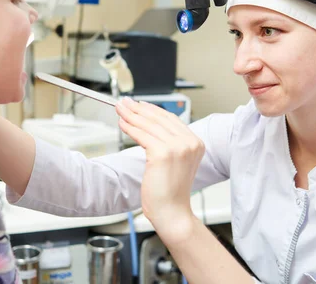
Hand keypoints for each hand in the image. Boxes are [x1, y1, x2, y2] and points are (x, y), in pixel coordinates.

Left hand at [116, 97, 204, 235]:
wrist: (172, 212)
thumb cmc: (170, 191)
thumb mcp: (175, 161)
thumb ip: (169, 143)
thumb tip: (149, 123)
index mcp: (196, 143)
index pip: (170, 118)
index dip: (152, 109)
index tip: (138, 104)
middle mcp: (189, 142)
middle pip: (159, 118)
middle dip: (138, 109)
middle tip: (124, 103)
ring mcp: (178, 147)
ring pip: (149, 125)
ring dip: (131, 115)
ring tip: (120, 109)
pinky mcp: (163, 153)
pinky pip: (142, 135)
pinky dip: (130, 128)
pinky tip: (122, 124)